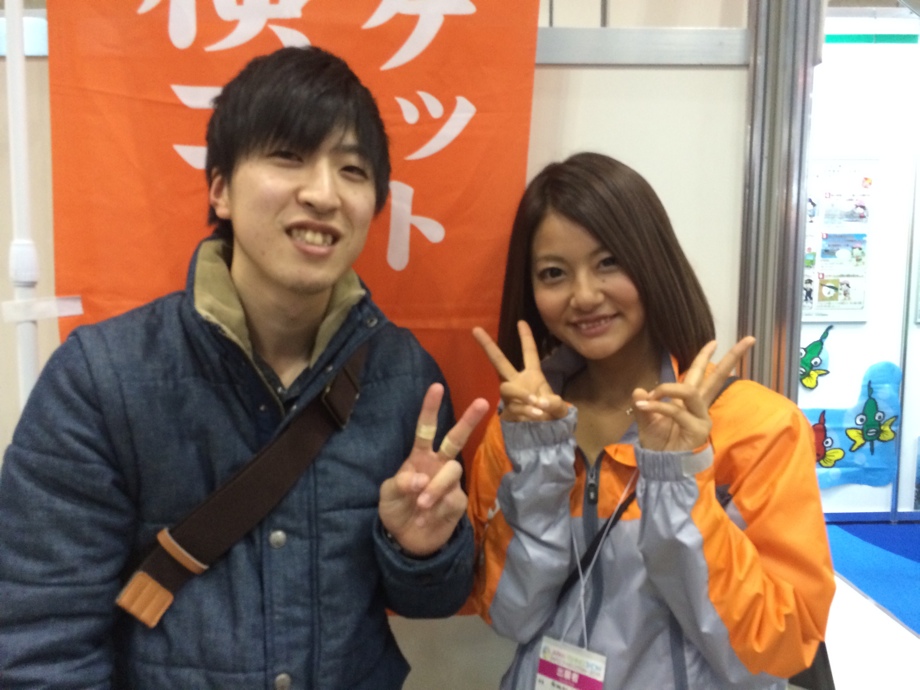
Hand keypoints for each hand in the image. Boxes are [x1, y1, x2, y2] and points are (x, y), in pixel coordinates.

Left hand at [378, 383, 489, 556]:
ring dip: (436, 487)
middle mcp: (438, 465)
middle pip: (455, 439)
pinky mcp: (458, 501)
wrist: (407, 540)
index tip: (436, 387)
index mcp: (419, 457)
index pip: (426, 429)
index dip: (430, 408)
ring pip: (453, 470)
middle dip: (468, 420)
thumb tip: (422, 479)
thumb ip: (400, 483)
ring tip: (422, 505)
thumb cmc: (397, 510)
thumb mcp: (388, 495)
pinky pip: (453, 497)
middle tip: (483, 402)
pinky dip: (437, 508)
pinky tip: (427, 518)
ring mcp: (450, 483)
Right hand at [472, 321, 568, 422]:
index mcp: (533, 375)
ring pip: (507, 388)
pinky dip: (525, 411)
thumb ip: (554, 404)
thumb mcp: (559, 408)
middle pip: (500, 362)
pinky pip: (512, 407)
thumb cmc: (551, 414)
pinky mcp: (507, 410)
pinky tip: (535, 417)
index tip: (521, 321)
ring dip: (521, 395)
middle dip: (488, 346)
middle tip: (476, 330)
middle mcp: (518, 381)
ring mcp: (510, 396)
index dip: (526, 338)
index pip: (529, 353)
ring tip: (537, 407)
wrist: (544, 434)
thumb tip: (540, 402)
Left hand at [632, 336, 754, 451]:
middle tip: (748, 340)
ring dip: (668, 389)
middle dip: (732, 358)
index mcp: (690, 402)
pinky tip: (646, 407)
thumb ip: (644, 406)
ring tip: (651, 396)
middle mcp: (699, 408)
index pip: (702, 376)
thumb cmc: (658, 444)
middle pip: (717, 378)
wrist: (660, 468)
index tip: (714, 341)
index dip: (706, 358)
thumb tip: (638, 392)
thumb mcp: (646, 421)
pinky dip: (659, 407)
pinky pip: (677, 411)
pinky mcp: (698, 431)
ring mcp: (701, 419)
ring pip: (691, 392)